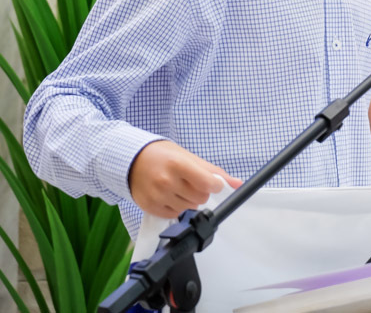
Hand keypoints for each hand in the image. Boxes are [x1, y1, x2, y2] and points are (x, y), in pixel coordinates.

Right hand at [128, 140, 242, 218]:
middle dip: (201, 192)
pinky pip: (174, 215)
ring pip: (189, 208)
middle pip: (200, 199)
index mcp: (178, 164)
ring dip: (189, 201)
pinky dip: (176, 207)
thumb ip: (215, 172)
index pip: (207, 183)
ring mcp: (157, 195)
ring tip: (178, 187)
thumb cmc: (164, 156)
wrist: (132, 160)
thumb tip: (238, 184)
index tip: (213, 183)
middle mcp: (166, 181)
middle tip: (190, 182)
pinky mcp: (150, 207)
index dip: (214, 185)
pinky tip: (170, 195)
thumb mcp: (189, 157)